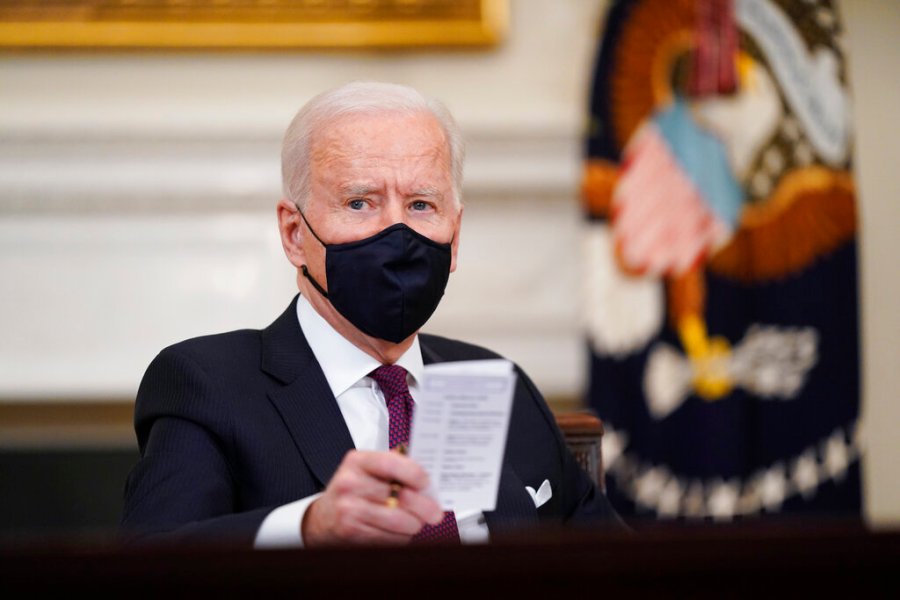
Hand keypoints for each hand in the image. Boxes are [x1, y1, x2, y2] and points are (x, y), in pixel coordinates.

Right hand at [302, 450, 443, 545]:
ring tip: (415, 522)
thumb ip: (395, 467)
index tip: (426, 483)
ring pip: (399, 521)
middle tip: (434, 512)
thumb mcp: (366, 469)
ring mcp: (349, 509)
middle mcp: (350, 484)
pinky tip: (397, 531)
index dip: (415, 474)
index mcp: (357, 461)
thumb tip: (428, 478)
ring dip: (413, 525)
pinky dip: (400, 537)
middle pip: (400, 497)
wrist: (322, 518)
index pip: (392, 463)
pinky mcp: (352, 532)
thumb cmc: (352, 490)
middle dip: (424, 507)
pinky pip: (390, 538)